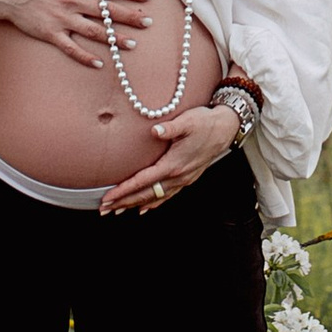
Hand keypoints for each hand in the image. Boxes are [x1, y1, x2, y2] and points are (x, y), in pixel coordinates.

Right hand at [0, 0, 152, 69]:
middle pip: (108, 11)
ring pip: (95, 31)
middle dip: (131, 16)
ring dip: (115, 39)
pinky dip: (86, 57)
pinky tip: (100, 63)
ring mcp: (63, 19)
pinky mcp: (51, 34)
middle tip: (149, 22)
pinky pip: (72, 48)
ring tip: (132, 44)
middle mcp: (73, 1)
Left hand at [100, 103, 239, 216]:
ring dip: (135, 204)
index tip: (108, 197)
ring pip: (156, 198)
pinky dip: (154, 203)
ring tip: (118, 210)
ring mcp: (183, 179)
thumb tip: (155, 130)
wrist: (226, 128)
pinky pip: (167, 196)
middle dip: (124, 202)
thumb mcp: (187, 121)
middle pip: (146, 194)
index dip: (124, 190)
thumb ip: (170, 127)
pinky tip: (145, 208)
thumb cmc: (205, 123)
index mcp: (174, 164)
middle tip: (104, 209)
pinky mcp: (187, 178)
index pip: (143, 181)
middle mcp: (178, 176)